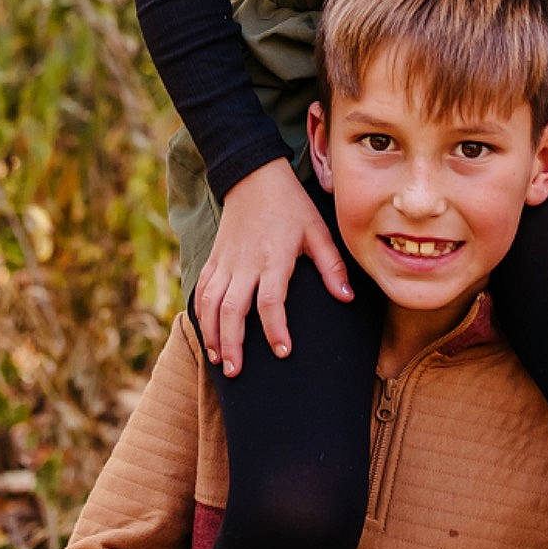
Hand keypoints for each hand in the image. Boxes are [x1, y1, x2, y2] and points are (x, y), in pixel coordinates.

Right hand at [195, 158, 352, 376]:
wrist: (253, 176)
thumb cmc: (291, 205)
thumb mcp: (317, 230)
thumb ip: (331, 266)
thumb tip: (347, 297)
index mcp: (273, 258)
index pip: (270, 301)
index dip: (275, 329)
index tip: (282, 351)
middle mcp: (245, 263)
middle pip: (232, 310)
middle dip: (232, 344)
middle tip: (237, 372)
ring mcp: (226, 261)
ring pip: (210, 304)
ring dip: (212, 334)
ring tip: (219, 361)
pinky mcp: (214, 257)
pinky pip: (202, 289)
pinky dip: (200, 314)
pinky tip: (207, 333)